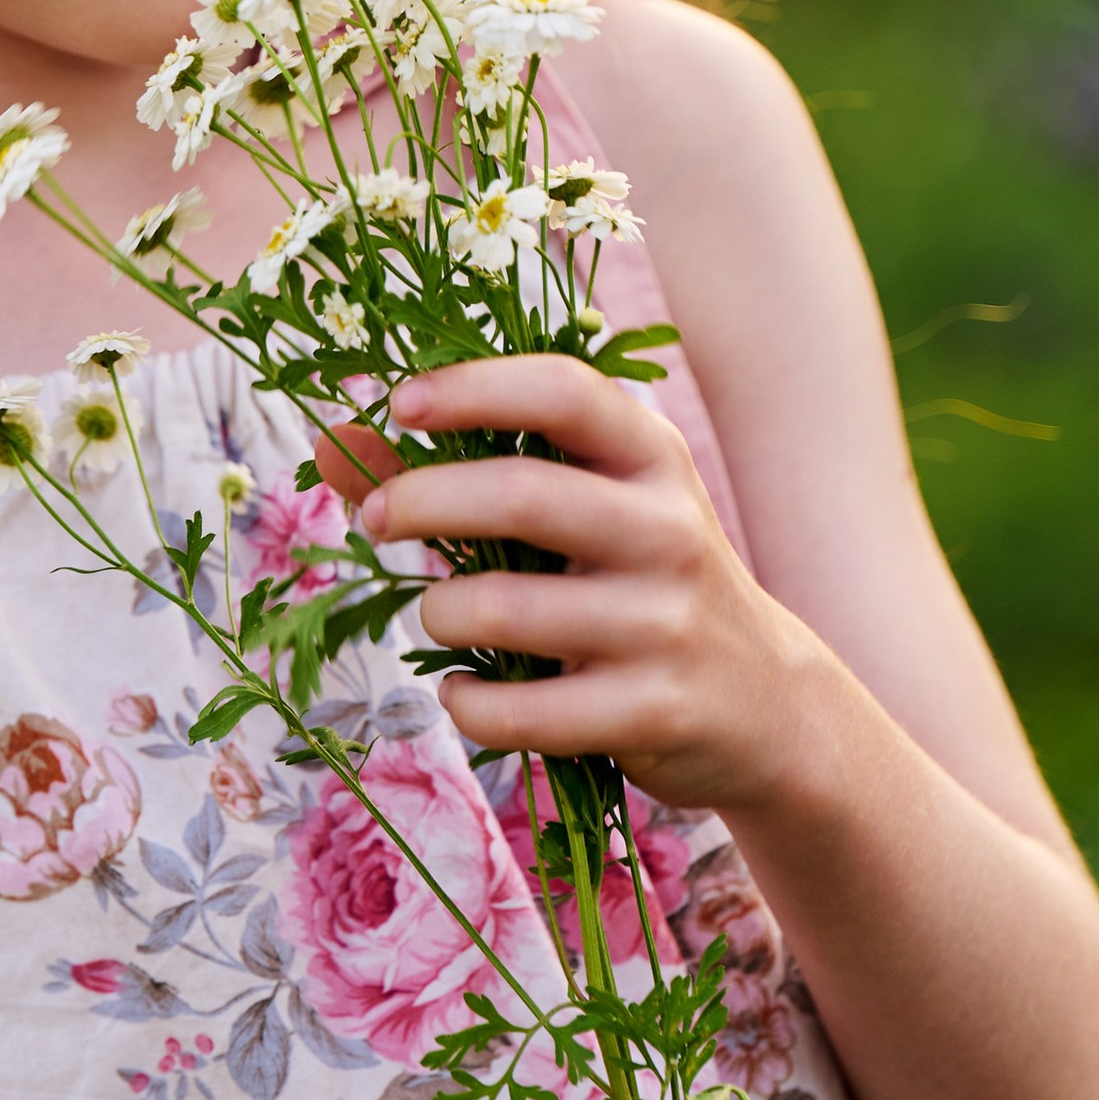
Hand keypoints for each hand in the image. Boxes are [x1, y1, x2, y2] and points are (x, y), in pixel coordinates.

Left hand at [334, 356, 840, 819]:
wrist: (767, 707)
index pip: (565, 393)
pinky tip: (464, 692)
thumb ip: (464, 472)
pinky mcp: (654, 711)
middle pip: (524, 494)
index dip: (476, 388)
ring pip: (507, 609)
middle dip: (423, 499)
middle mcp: (670, 530)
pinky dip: (468, 703)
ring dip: (439, 612)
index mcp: (652, 459)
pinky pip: (522, 711)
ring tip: (436, 615)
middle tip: (374, 518)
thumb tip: (331, 439)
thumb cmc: (642, 588)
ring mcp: (667, 625)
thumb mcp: (584, 514)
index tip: (400, 402)